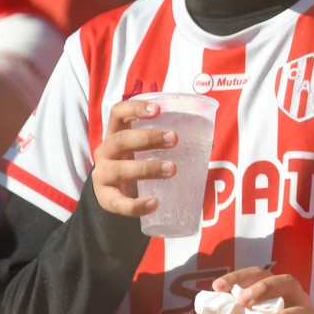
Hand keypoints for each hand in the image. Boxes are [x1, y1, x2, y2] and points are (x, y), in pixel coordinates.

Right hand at [90, 98, 176, 218]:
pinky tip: (154, 203)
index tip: (157, 110)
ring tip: (172, 169)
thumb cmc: (137, 161)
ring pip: (120, 169)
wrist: (116, 194)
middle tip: (174, 139)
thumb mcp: (148, 149)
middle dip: (148, 138)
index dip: (135, 108)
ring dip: (147, 168)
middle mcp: (105, 151)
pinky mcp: (105, 198)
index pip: (118, 113)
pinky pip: (118, 203)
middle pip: (121, 140)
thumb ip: (172, 143)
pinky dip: (136, 205)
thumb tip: (210, 143)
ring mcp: (102, 175)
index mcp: (117, 133)